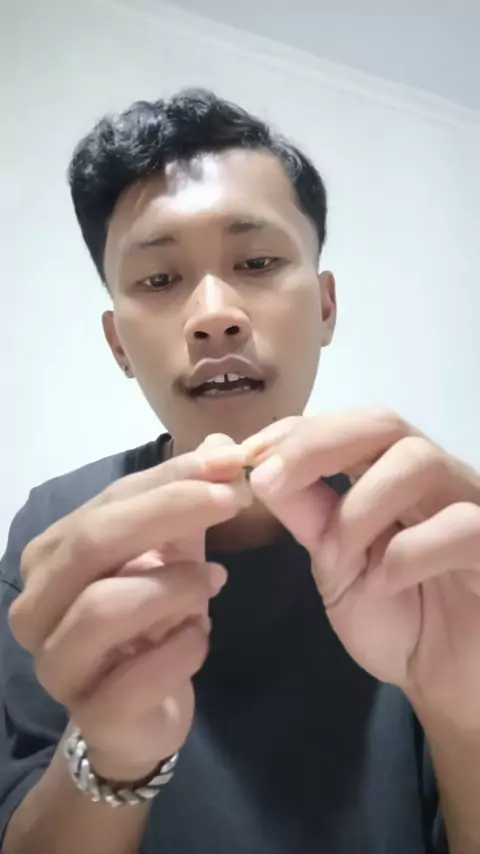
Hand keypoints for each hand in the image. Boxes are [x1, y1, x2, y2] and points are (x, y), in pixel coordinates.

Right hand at [9, 436, 248, 781]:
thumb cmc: (149, 624)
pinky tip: (202, 633)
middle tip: (232, 500)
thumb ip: (189, 503)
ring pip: (106, 606)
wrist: (137, 716)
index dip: (169, 478)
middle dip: (169, 511)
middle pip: (94, 541)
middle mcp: (37, 607)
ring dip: (176, 585)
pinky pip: (139, 674)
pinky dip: (184, 646)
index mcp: (50, 558)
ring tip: (217, 580)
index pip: (107, 501)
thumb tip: (224, 441)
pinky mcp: (93, 714)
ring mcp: (57, 665)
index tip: (229, 462)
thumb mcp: (168, 555)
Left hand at [243, 411, 479, 731]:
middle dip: (318, 444)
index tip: (243, 458)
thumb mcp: (337, 565)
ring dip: (361, 506)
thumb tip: (256, 468)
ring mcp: (470, 506)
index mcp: (391, 476)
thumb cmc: (397, 619)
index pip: (346, 426)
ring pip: (418, 461)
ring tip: (339, 557)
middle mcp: (433, 478)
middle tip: (272, 481)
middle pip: (384, 422)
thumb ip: (306, 515)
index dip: (294, 433)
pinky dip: (410, 551)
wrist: (447, 682)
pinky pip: (461, 525)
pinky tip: (387, 582)